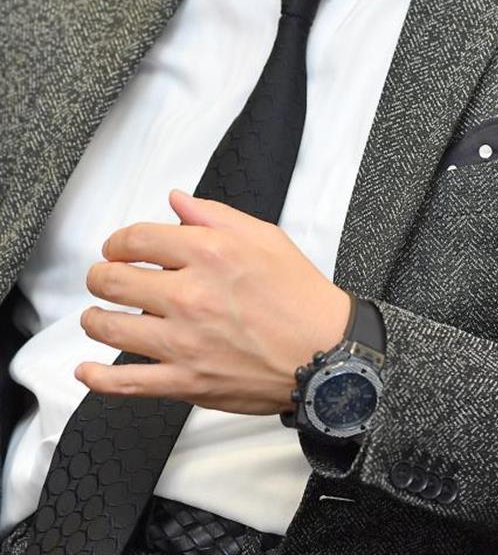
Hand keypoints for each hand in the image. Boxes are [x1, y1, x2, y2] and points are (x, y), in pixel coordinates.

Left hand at [76, 190, 351, 413]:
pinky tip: (86, 371)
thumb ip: (213, 215)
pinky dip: (99, 379)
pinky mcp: (186, 381)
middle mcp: (190, 294)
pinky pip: (128, 383)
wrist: (325, 351)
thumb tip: (176, 201)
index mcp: (208, 253)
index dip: (117, 241)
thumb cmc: (299, 294)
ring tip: (97, 315)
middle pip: (113, 280)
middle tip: (103, 278)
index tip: (117, 248)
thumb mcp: (263, 236)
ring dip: (94, 319)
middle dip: (100, 276)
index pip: (136, 239)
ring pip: (111, 327)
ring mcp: (184, 341)